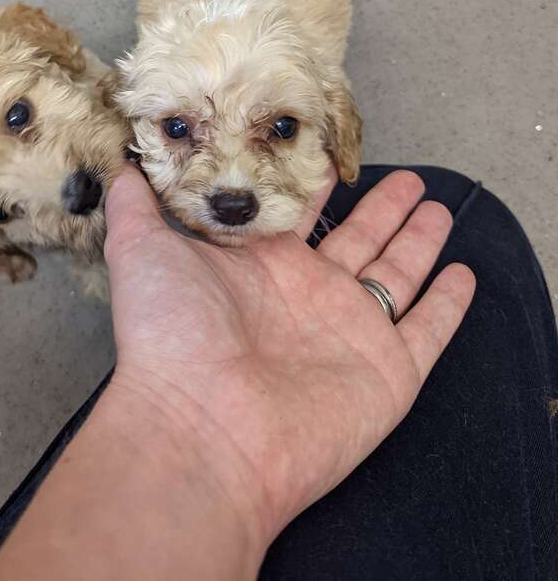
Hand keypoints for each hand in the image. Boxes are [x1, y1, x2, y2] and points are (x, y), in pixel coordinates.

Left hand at [105, 165, 474, 549]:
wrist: (202, 429)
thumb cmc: (169, 336)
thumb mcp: (140, 252)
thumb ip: (136, 205)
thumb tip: (122, 166)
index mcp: (258, 267)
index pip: (295, 216)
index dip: (313, 186)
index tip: (330, 155)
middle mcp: (306, 295)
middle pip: (357, 240)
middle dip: (382, 210)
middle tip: (407, 179)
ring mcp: (348, 332)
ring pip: (396, 274)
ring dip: (418, 242)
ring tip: (437, 208)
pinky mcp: (387, 371)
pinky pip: (428, 330)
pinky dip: (448, 305)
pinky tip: (462, 275)